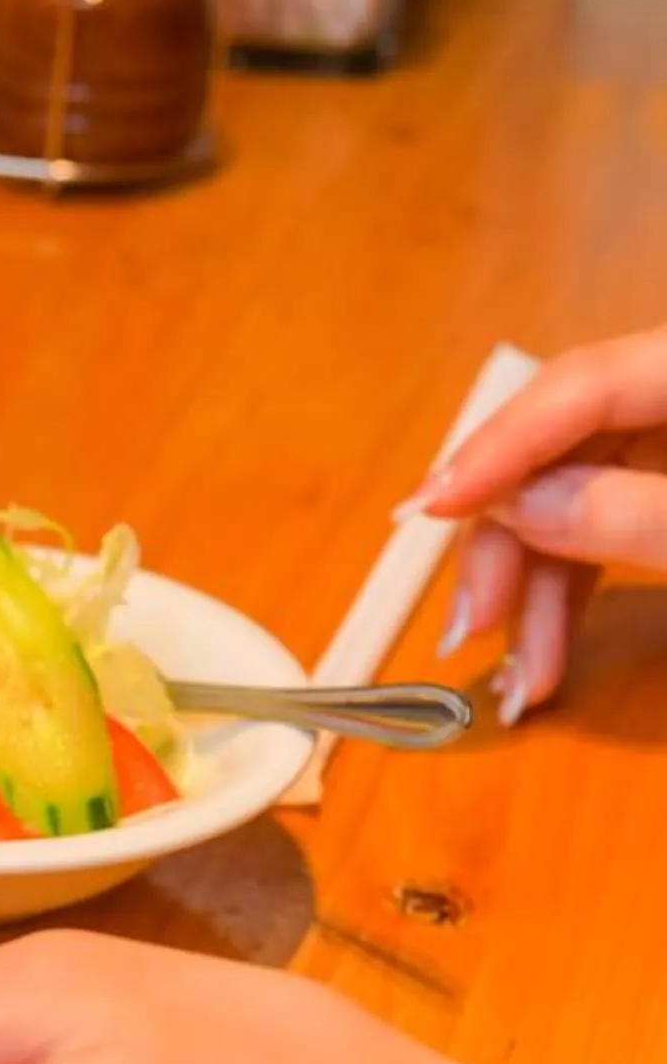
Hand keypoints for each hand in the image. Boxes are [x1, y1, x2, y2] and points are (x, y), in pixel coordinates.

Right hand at [416, 324, 666, 720]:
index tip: (427, 511)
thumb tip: (515, 507)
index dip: (498, 445)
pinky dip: (571, 595)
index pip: (579, 383)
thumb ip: (637, 514)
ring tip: (512, 680)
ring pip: (576, 503)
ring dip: (533, 593)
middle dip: (508, 545)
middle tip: (467, 628)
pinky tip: (540, 658)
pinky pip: (608, 532)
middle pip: (563, 451)